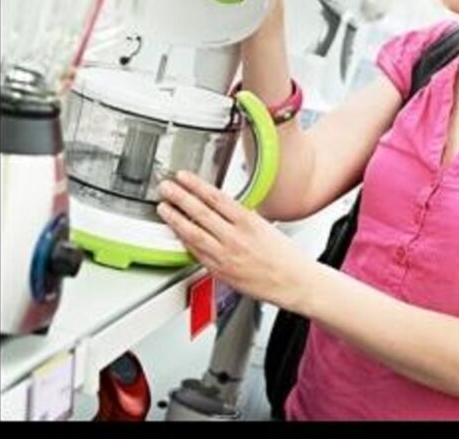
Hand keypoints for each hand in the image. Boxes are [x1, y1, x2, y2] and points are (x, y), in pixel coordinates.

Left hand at [156, 171, 315, 311]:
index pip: (216, 198)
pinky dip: (185, 241)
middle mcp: (235, 238)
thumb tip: (224, 208)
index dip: (196, 185)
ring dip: (176, 219)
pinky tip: (177, 233)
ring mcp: (226, 256)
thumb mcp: (266, 226)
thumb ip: (242, 217)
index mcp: (249, 222)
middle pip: (201, 213)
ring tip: (164, 208)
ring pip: (194, 234)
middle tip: (166, 187)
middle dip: (180, 197)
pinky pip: (197, 253)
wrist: (294, 282)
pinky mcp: (221, 272)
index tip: (184, 177)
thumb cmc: (285, 256)